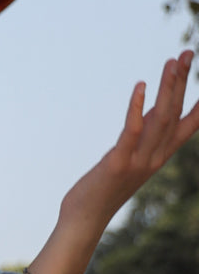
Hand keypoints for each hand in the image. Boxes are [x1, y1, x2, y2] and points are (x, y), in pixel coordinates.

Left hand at [61, 51, 198, 233]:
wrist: (84, 221)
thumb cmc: (103, 189)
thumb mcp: (128, 157)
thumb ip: (143, 135)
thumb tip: (155, 109)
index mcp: (159, 156)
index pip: (188, 125)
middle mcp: (155, 158)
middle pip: (175, 113)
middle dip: (183, 81)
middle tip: (188, 52)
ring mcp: (139, 161)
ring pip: (161, 119)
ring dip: (168, 88)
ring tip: (173, 61)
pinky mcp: (118, 163)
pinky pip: (131, 131)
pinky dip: (137, 108)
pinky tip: (140, 86)